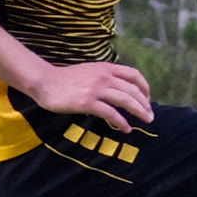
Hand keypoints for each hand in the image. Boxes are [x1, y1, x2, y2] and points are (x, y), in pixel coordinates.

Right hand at [30, 61, 154, 130]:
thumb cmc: (66, 78)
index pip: (134, 75)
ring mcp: (97, 89)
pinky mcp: (88, 102)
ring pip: (126, 101)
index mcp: (106, 68)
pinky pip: (111, 113)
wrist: (45, 82)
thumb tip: (120, 90)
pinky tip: (126, 129)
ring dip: (139, 112)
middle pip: (133, 90)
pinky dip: (121, 122)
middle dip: (145, 104)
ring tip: (146, 121)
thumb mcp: (90, 71)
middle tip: (150, 115)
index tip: (148, 98)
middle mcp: (104, 77)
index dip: (144, 87)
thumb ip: (105, 77)